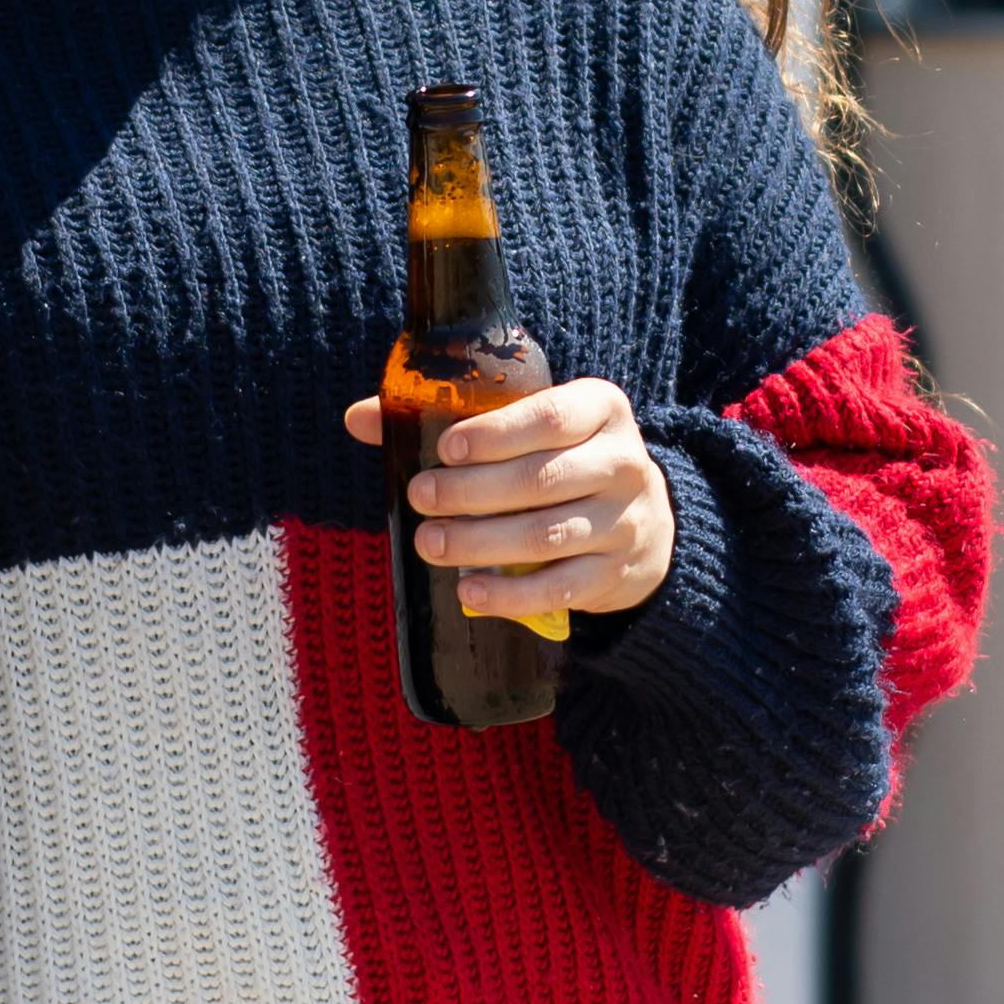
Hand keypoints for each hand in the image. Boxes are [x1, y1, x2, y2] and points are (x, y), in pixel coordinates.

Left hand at [345, 377, 674, 626]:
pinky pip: (559, 587)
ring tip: (429, 543)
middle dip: (470, 492)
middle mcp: (623, 463)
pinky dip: (510, 594)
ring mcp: (624, 521)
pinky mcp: (615, 573)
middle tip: (419, 497)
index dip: (493, 434)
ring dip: (480, 542)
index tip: (445, 449)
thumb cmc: (564, 462)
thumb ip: (451, 421)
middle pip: (540, 479)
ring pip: (545, 536)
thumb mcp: (531, 429)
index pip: (549, 417)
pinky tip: (468, 590)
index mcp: (601, 409)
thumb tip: (357, 418)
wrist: (646, 524)